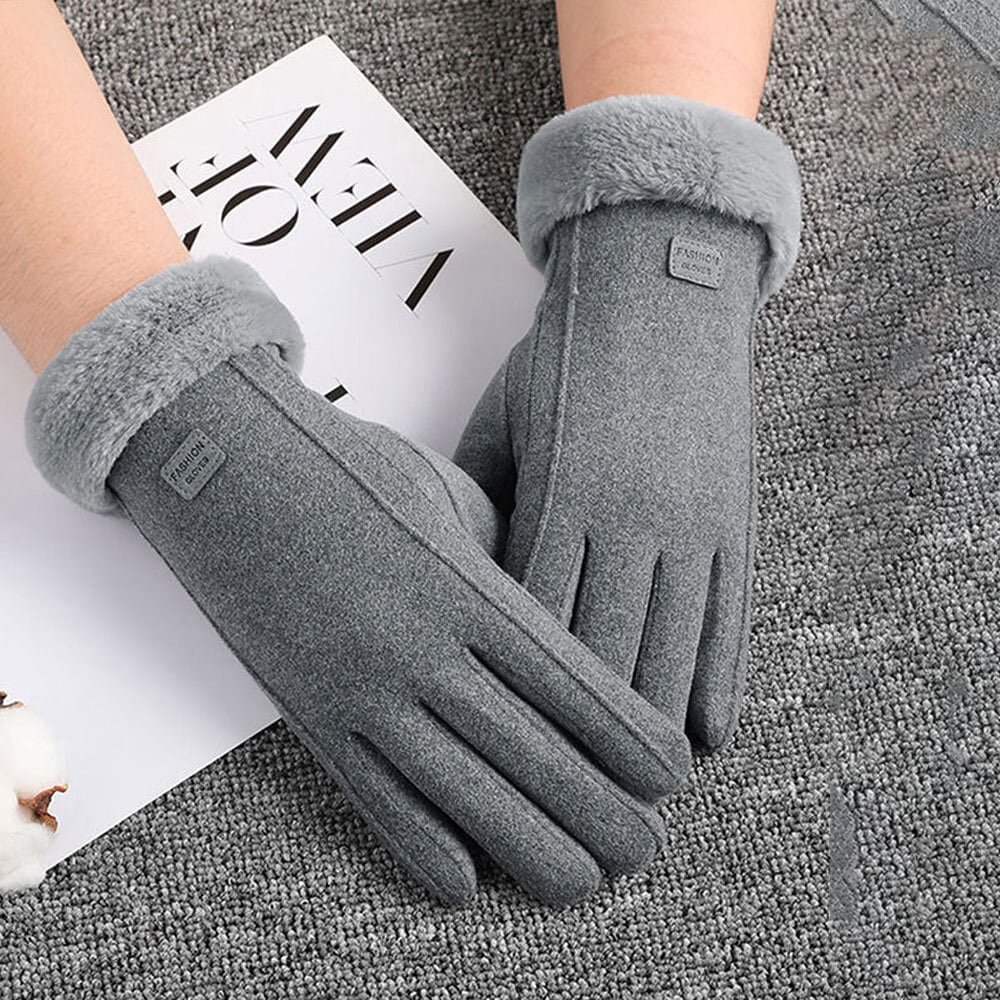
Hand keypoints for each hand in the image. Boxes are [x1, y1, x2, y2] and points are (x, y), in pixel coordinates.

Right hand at [26, 257, 689, 904]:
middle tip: (643, 850)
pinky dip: (419, 843)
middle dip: (595, 808)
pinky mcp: (308, 708)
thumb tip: (545, 621)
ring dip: (527, 845)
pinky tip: (463, 880)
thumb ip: (501, 558)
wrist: (229, 462)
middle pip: (527, 747)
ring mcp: (360, 684)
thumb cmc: (348, 468)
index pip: (567, 678)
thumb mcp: (448, 495)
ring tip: (579, 882)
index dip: (625, 735)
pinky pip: (371, 792)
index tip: (669, 775)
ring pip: (459, 788)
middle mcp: (421, 643)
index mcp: (466, 584)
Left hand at [455, 95, 800, 751]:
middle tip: (566, 812)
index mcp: (554, 496)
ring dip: (651, 734)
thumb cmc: (559, 363)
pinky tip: (706, 735)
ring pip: (670, 650)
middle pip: (600, 657)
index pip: (532, 624)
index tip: (498, 760)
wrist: (657, 290)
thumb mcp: (500, 427)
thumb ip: (484, 509)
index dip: (517, 702)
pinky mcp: (735, 517)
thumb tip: (469, 590)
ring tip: (635, 797)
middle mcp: (625, 520)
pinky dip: (720, 682)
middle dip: (580, 747)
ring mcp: (688, 520)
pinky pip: (731, 618)